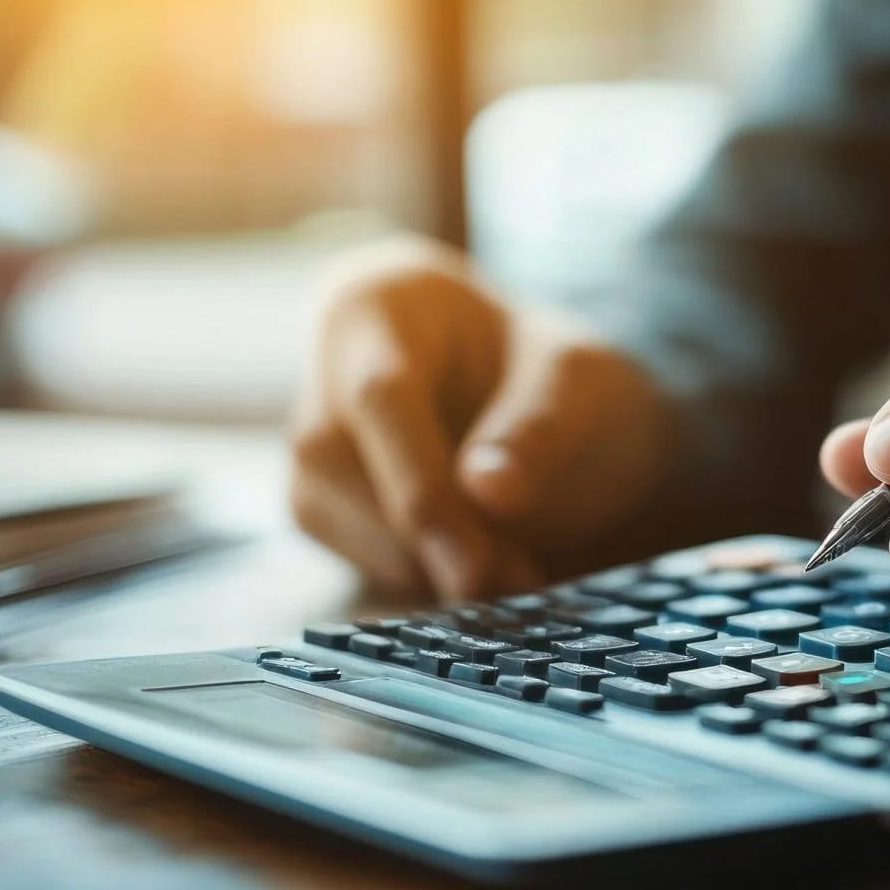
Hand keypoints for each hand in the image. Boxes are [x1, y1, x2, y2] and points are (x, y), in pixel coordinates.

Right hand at [290, 237, 677, 598]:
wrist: (531, 397)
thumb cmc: (547, 370)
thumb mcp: (578, 377)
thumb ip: (540, 425)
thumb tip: (487, 492)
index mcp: (375, 307)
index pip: (381, 397)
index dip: (424, 487)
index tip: (475, 566)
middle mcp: (322, 373)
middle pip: (347, 469)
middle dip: (434, 540)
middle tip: (521, 582)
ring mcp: (312, 446)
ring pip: (344, 523)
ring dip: (432, 566)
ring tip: (519, 571)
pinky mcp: (320, 507)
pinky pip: (357, 559)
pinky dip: (422, 577)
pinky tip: (480, 566)